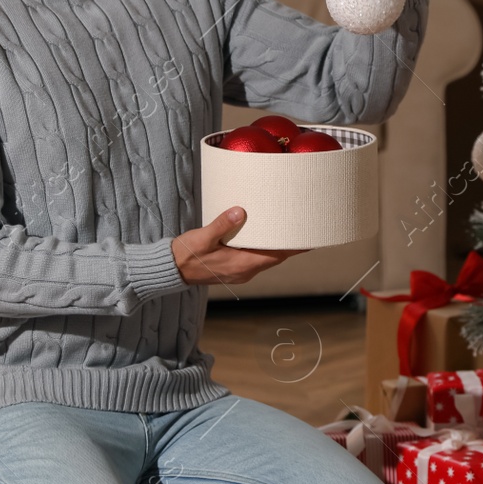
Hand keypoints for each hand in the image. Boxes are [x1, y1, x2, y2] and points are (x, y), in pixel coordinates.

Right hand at [171, 208, 306, 284]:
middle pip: (275, 258)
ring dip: (278, 247)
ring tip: (289, 231)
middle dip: (290, 246)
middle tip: (304, 229)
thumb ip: (222, 224)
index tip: (310, 240)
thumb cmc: (186, 255)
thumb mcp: (203, 237)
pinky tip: (266, 238)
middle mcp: (244, 271)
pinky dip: (265, 249)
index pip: (276, 257)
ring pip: (266, 259)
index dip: (295, 249)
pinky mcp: (234, 268)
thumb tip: (240, 212)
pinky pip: (256, 259)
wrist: (171, 270)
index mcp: (241, 265)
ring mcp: (239, 272)